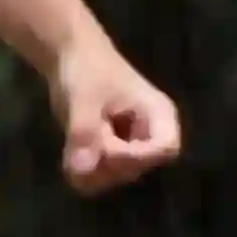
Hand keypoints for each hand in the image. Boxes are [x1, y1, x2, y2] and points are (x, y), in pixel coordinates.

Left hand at [55, 36, 184, 192]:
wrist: (71, 58)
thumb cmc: (87, 70)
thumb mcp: (83, 98)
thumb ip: (84, 132)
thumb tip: (82, 170)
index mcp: (159, 115)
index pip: (165, 149)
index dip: (135, 156)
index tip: (105, 149)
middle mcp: (151, 136)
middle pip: (137, 167)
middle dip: (105, 160)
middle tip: (82, 137)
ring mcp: (131, 148)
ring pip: (116, 177)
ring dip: (92, 168)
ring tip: (75, 141)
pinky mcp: (112, 155)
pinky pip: (101, 177)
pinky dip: (83, 172)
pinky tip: (70, 155)